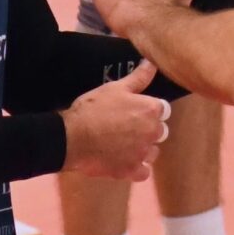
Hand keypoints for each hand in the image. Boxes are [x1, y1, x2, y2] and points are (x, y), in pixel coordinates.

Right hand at [61, 65, 170, 180]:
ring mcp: (143, 153)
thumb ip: (138, 77)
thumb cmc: (92, 110)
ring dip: (143, 149)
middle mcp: (153, 131)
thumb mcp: (114, 88)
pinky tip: (125, 162)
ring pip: (153, 152)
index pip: (163, 110)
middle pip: (160, 131)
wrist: (70, 138)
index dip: (149, 111)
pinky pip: (144, 172)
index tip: (134, 112)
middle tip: (126, 129)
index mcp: (151, 110)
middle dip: (147, 130)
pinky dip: (137, 169)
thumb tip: (152, 63)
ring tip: (123, 145)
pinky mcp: (131, 170)